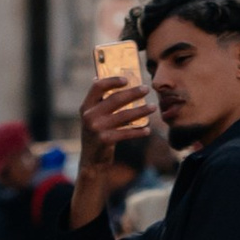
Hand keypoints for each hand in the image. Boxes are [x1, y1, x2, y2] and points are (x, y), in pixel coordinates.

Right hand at [71, 68, 155, 224]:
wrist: (91, 160)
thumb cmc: (96, 134)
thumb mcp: (93, 117)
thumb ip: (99, 102)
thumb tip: (106, 78)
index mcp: (86, 106)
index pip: (97, 87)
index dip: (112, 80)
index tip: (126, 79)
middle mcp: (89, 115)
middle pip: (115, 99)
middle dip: (133, 93)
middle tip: (146, 89)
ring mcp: (96, 128)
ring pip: (124, 115)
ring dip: (141, 110)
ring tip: (153, 107)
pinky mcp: (105, 140)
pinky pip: (126, 132)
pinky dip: (138, 131)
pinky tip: (147, 130)